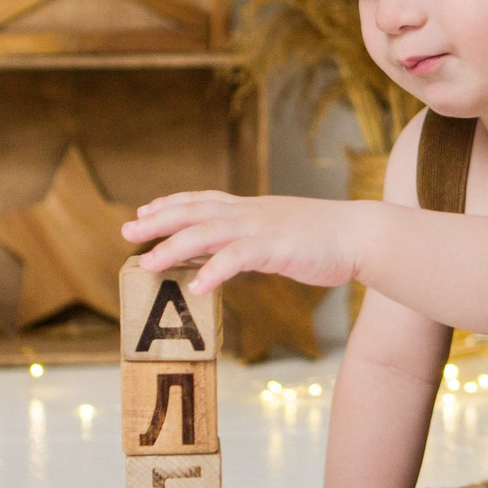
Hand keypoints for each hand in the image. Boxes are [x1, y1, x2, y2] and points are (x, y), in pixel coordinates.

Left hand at [124, 191, 371, 294]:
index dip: (171, 204)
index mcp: (251, 209)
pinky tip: (197, 287)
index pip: (203, 200)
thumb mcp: (282, 231)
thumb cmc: (326, 238)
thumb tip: (233, 253)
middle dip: (158, 221)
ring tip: (148, 264)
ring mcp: (261, 228)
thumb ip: (254, 239)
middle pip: (194, 212)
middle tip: (127, 231)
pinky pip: (237, 258)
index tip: (144, 210)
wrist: (360, 234)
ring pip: (206, 233)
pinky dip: (214, 271)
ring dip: (173, 248)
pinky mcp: (275, 247)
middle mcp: (250, 213)